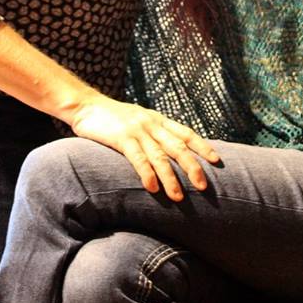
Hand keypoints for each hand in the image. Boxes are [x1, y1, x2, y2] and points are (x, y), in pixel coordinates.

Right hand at [69, 93, 219, 201]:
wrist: (86, 105)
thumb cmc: (112, 117)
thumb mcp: (138, 120)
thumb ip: (154, 133)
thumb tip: (171, 152)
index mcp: (158, 119)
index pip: (186, 133)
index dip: (202, 146)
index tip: (216, 160)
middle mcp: (151, 123)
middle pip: (178, 146)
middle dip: (192, 167)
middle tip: (204, 186)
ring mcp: (137, 130)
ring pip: (159, 156)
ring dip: (171, 177)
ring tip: (179, 197)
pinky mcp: (121, 137)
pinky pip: (137, 158)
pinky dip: (146, 173)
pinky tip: (152, 187)